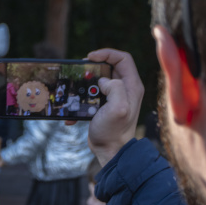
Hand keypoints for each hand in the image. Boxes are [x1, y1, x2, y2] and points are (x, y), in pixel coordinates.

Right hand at [86, 48, 143, 165]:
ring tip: (76, 90)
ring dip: (85, 83)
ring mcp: (114, 97)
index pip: (123, 58)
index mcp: (131, 86)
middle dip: (93, 67)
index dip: (106, 53)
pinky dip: (81, 99)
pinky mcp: (104, 105)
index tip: (90, 57)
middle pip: (109, 67)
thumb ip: (116, 88)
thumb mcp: (118, 108)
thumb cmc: (114, 132)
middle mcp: (125, 89)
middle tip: (81, 71)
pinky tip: (74, 111)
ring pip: (99, 80)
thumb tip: (103, 81)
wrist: (110, 151)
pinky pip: (92, 94)